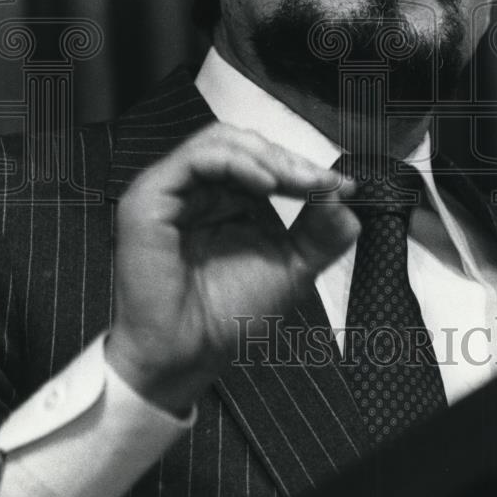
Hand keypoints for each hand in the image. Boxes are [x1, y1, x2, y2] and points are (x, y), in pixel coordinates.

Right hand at [105, 123, 358, 415]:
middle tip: (324, 182)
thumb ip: (321, 231)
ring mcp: (171, 189)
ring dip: (268, 156)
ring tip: (299, 182)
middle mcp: (196, 188)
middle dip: (290, 159)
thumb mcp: (291, 267)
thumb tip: (346, 198)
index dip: (303, 166)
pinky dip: (237, 163)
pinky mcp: (150, 197)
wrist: (187, 356)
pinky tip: (268, 184)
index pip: (263, 159)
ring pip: (220, 140)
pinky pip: (196, 159)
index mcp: (224, 198)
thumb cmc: (228, 316)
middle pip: (244, 142)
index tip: (342, 185)